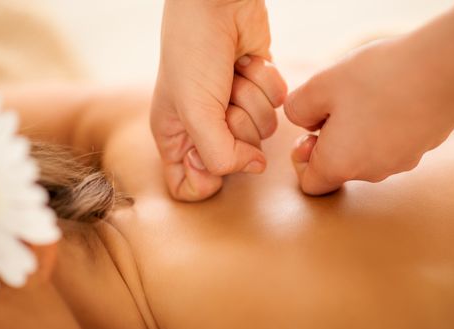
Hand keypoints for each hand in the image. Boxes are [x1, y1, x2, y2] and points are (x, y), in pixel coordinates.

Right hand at [151, 0, 285, 200]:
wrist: (217, 4)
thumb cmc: (193, 53)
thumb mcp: (194, 111)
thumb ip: (220, 155)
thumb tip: (256, 167)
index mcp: (176, 137)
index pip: (189, 186)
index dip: (204, 179)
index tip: (206, 155)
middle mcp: (205, 129)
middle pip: (236, 160)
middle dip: (235, 123)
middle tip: (221, 97)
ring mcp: (234, 110)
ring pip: (262, 132)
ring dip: (253, 98)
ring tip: (233, 75)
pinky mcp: (259, 92)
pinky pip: (277, 106)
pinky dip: (267, 83)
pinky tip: (248, 64)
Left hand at [285, 37, 453, 194]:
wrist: (446, 67)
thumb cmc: (378, 78)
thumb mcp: (320, 86)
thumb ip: (296, 109)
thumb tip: (300, 121)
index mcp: (340, 165)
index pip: (310, 186)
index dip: (301, 162)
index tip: (311, 133)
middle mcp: (371, 173)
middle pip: (338, 168)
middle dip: (328, 141)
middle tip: (336, 107)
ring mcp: (401, 162)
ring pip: (365, 155)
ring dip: (355, 133)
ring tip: (364, 97)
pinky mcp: (421, 147)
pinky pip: (390, 144)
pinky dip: (381, 128)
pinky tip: (389, 97)